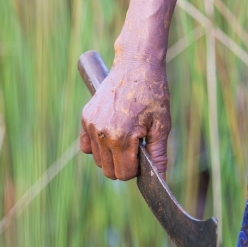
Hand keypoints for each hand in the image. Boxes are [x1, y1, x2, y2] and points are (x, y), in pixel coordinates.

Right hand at [80, 57, 170, 180]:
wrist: (136, 65)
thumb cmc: (153, 95)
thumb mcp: (162, 126)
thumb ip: (158, 156)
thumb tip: (160, 180)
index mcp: (121, 138)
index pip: (123, 174)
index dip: (136, 171)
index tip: (143, 157)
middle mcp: (102, 134)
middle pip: (109, 172)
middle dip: (124, 167)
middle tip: (136, 149)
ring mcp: (91, 125)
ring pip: (98, 161)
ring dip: (111, 157)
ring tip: (126, 138)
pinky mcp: (85, 117)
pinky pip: (86, 146)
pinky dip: (97, 147)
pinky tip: (111, 135)